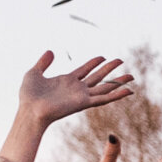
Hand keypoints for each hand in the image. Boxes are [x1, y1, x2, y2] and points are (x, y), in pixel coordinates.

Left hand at [17, 51, 134, 129]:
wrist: (29, 110)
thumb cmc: (29, 95)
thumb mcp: (33, 73)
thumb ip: (43, 63)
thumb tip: (51, 51)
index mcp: (66, 81)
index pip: (84, 70)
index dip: (93, 63)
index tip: (103, 57)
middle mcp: (77, 89)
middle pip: (98, 77)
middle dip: (110, 69)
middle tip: (121, 61)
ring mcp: (82, 96)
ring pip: (105, 88)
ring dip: (118, 82)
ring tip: (132, 76)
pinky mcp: (84, 103)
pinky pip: (104, 99)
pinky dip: (117, 95)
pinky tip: (128, 91)